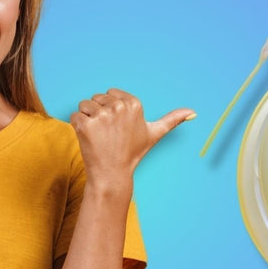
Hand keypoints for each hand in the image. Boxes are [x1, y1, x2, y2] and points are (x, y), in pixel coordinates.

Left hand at [70, 88, 194, 189]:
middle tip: (108, 134)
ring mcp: (101, 116)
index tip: (118, 127)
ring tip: (99, 136)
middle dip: (98, 114)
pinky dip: (77, 127)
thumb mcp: (155, 134)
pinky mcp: (84, 125)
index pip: (110, 94)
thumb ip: (172, 120)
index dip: (110, 110)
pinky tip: (88, 139)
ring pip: (84, 105)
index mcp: (134, 104)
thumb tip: (193, 112)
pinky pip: (74, 116)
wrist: (113, 174)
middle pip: (96, 98)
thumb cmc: (132, 153)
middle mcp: (118, 107)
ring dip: (87, 119)